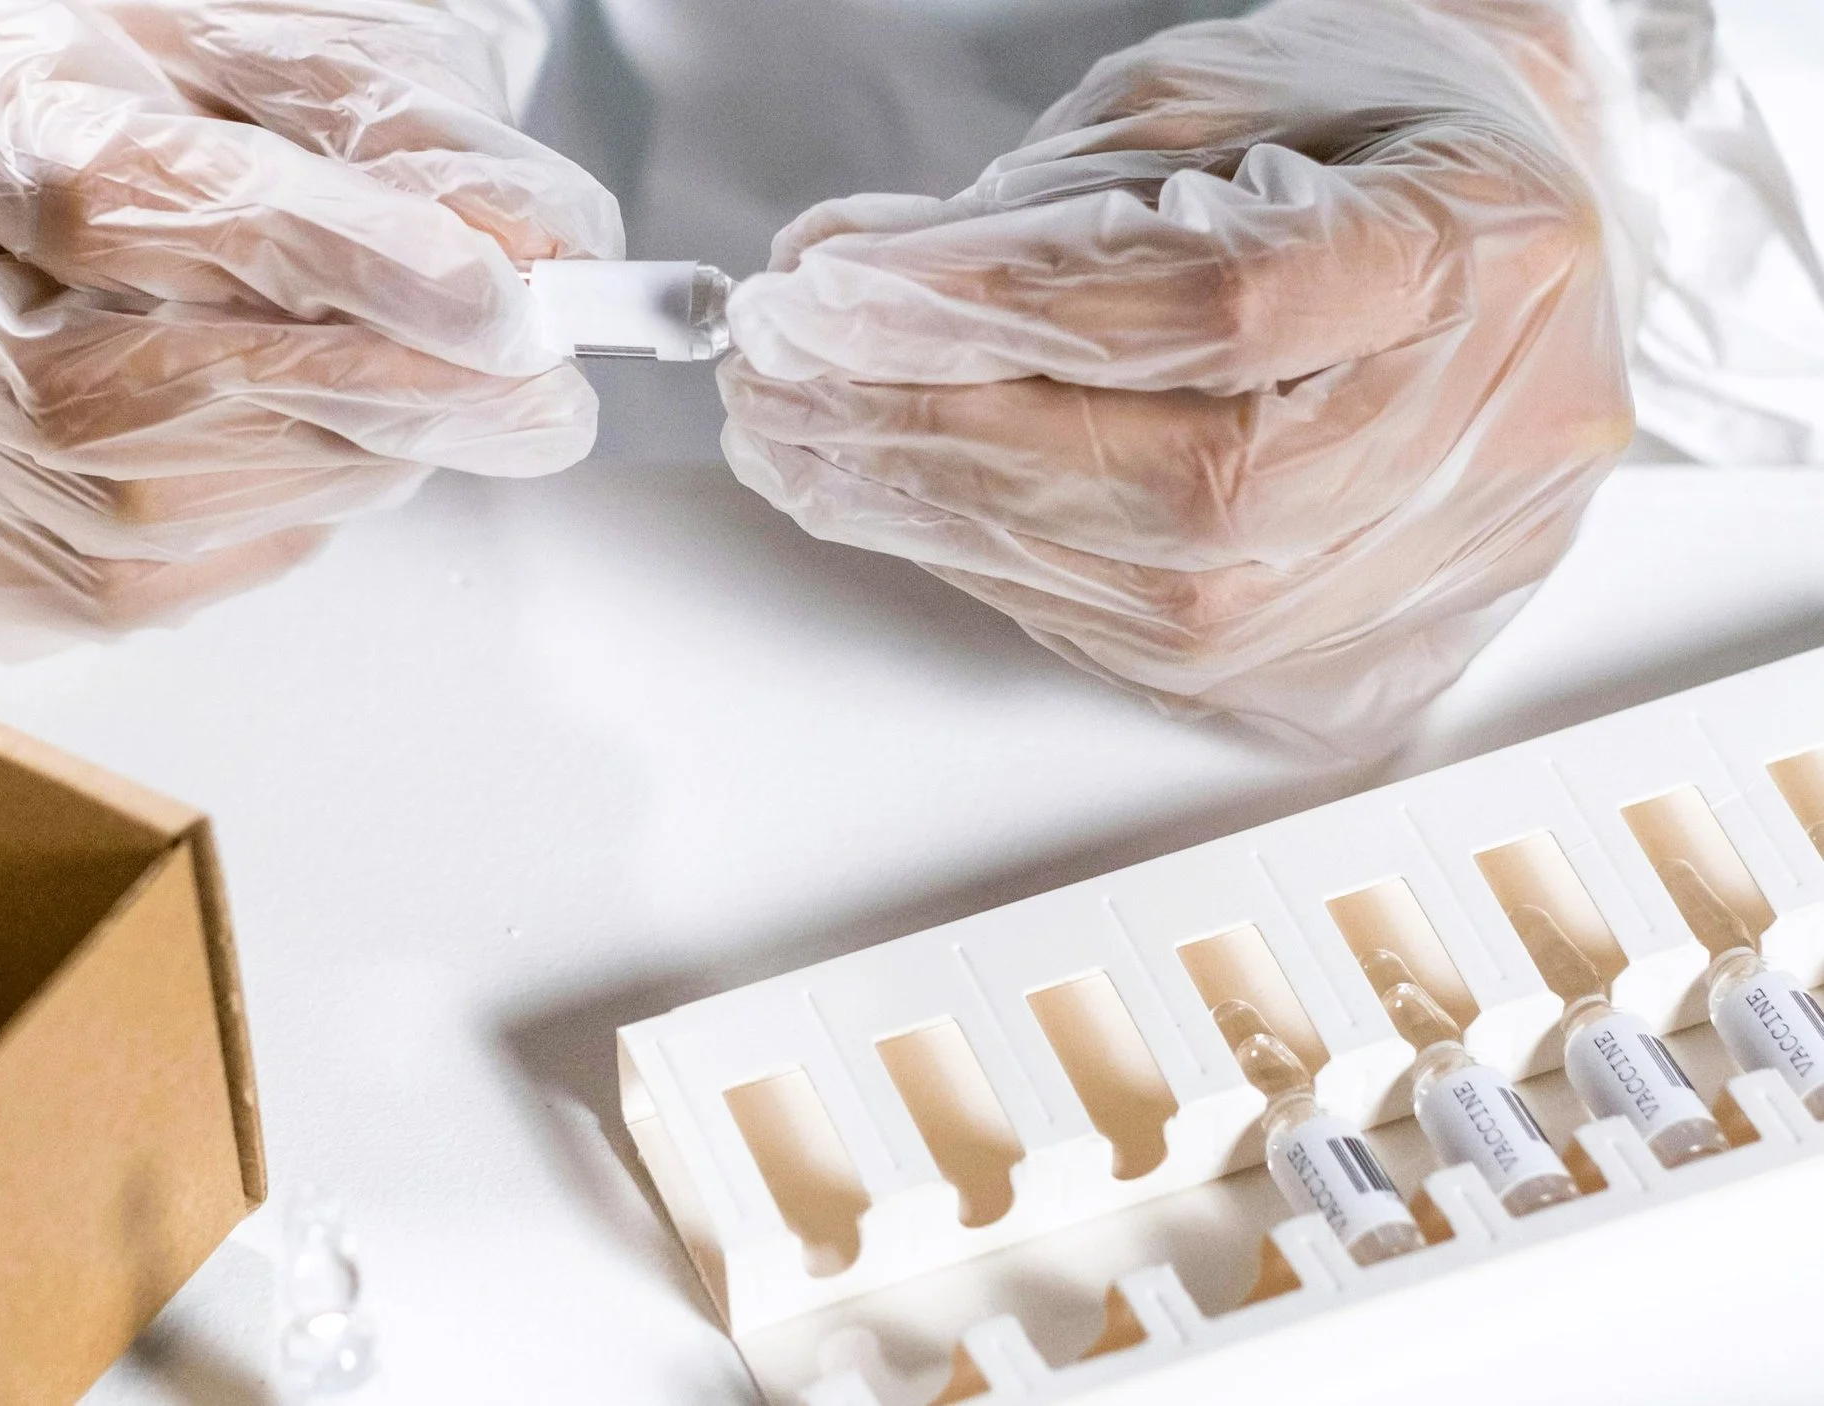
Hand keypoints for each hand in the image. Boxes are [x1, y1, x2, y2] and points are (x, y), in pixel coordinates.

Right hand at [0, 0, 618, 653]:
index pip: (128, 205)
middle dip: (390, 394)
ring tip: (412, 390)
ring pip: (178, 508)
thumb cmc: (81, 101)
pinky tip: (293, 437)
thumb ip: (370, 113)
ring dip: (344, 456)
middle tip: (543, 394)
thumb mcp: (225, 43)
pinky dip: (277, 509)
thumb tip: (533, 240)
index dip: (329, 258)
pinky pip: (168, 578)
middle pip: (156, 390)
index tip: (495, 301)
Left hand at [716, 0, 1631, 749]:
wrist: (1520, 227)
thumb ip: (1033, 208)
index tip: (834, 299)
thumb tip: (846, 288)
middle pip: (1190, 493)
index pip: (1218, 310)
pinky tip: (927, 514)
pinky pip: (1165, 660)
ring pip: (1166, 606)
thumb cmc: (1372, 142)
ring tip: (813, 453)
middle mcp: (1491, 436)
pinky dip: (1019, 581)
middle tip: (778, 395)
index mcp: (1484, 250)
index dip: (1001, 317)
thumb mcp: (1203, 108)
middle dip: (938, 445)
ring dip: (947, 528)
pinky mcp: (1373, 665)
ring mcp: (1443, 573)